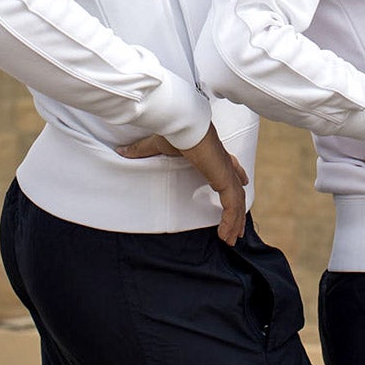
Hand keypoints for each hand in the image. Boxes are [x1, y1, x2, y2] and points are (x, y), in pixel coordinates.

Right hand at [117, 126, 250, 244]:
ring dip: (235, 222)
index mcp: (212, 153)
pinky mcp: (224, 179)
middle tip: (237, 227)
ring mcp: (225, 172)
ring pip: (237, 202)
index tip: (242, 181)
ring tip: (230, 240)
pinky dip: (230, 221)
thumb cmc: (173, 130)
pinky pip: (232, 206)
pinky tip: (225, 235)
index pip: (229, 165)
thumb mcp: (156, 144)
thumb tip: (122, 151)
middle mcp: (223, 162)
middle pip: (236, 188)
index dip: (236, 173)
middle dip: (238, 209)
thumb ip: (141, 151)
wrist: (183, 124)